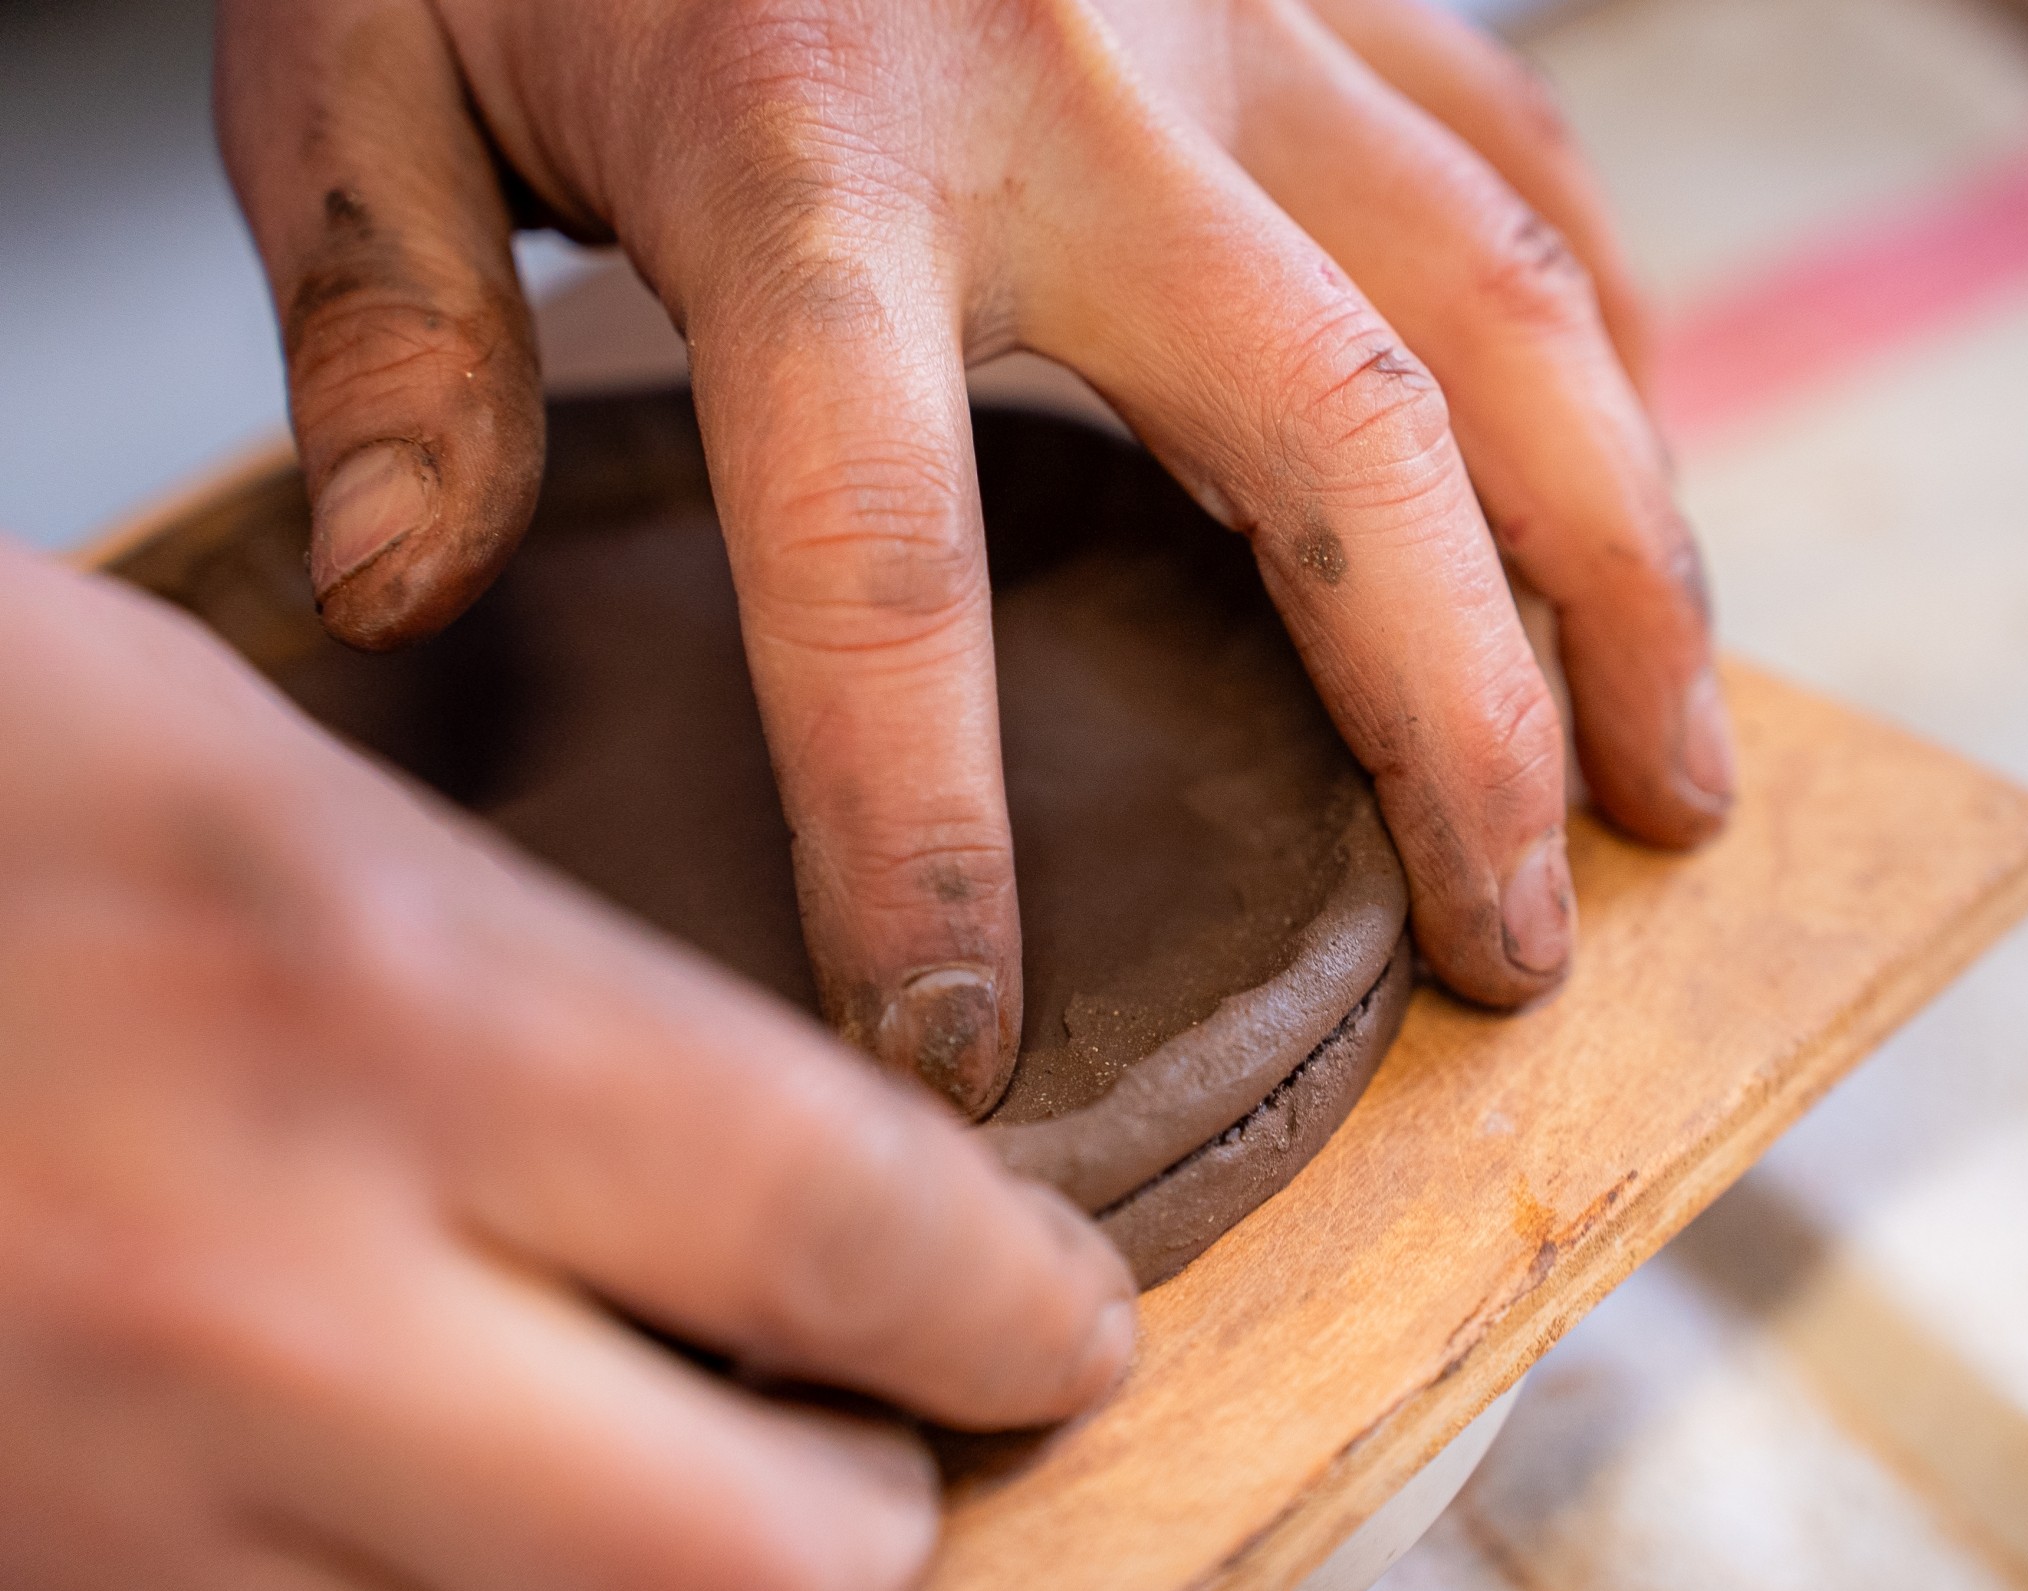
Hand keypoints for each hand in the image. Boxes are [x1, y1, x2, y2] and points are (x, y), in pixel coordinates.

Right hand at [0, 546, 1134, 1590]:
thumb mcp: (240, 772)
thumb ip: (520, 990)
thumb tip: (747, 1150)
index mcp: (367, 1010)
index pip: (849, 1233)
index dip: (1017, 1306)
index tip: (1061, 1324)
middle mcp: (252, 1306)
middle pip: (759, 1588)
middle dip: (879, 1531)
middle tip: (890, 1442)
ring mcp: (95, 1531)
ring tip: (691, 1520)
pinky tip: (467, 1577)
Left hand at [214, 0, 1732, 1112]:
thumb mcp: (349, 40)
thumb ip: (381, 309)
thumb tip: (404, 587)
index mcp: (804, 141)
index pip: (880, 545)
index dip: (924, 824)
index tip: (957, 1042)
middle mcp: (1079, 80)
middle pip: (1344, 447)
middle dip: (1459, 732)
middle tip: (1517, 953)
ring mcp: (1238, 5)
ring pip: (1507, 305)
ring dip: (1622, 564)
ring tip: (1669, 782)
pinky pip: (1512, 149)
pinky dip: (1608, 339)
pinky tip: (1636, 493)